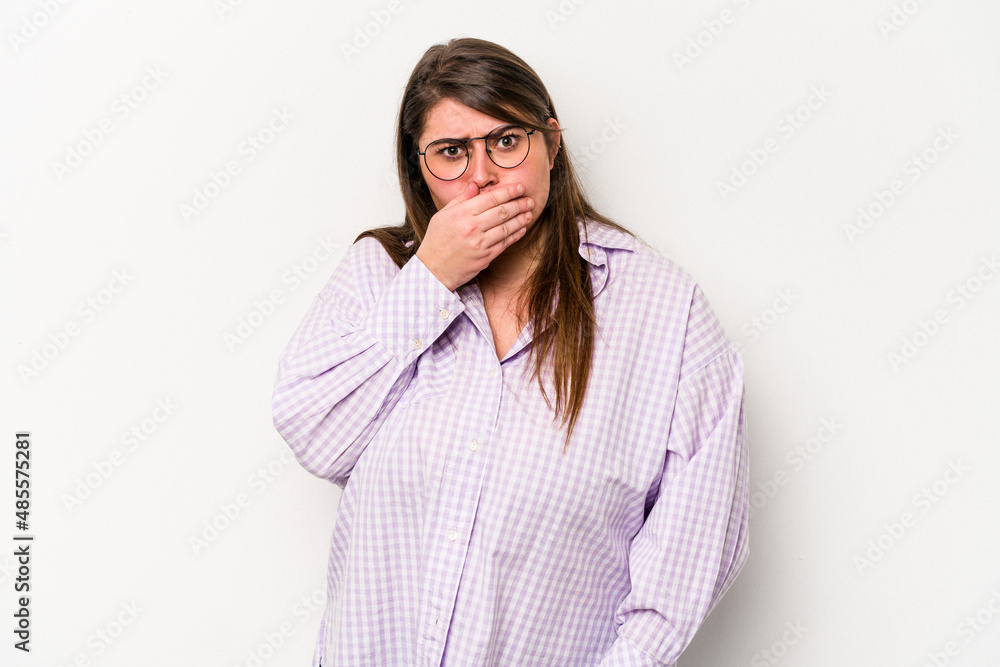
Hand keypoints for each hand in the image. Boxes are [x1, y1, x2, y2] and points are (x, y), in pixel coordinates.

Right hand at [415, 181, 533, 290]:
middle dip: (519, 204)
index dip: (509, 192)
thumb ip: (460, 199)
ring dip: (521, 219)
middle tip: (529, 200)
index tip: (520, 187)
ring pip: (507, 227)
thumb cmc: (436, 240)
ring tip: (529, 213)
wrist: (433, 269)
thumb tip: (475, 185)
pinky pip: (504, 243)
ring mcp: (480, 243)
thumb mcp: (442, 215)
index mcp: (461, 213)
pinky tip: (522, 229)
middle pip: (502, 212)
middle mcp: (472, 227)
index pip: (491, 198)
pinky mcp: (485, 257)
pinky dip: (515, 235)